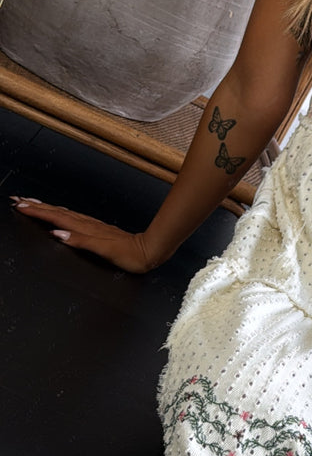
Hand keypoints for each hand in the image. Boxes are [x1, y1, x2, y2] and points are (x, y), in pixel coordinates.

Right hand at [9, 196, 157, 271]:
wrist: (148, 251)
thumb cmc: (128, 254)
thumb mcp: (103, 250)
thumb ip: (80, 241)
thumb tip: (58, 234)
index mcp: (86, 229)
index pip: (56, 219)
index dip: (38, 212)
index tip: (21, 206)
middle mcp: (87, 225)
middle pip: (57, 213)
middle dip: (37, 207)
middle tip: (19, 201)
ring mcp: (92, 226)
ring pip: (64, 214)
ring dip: (46, 208)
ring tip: (32, 204)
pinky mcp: (97, 230)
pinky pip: (72, 218)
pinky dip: (60, 215)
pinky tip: (59, 216)